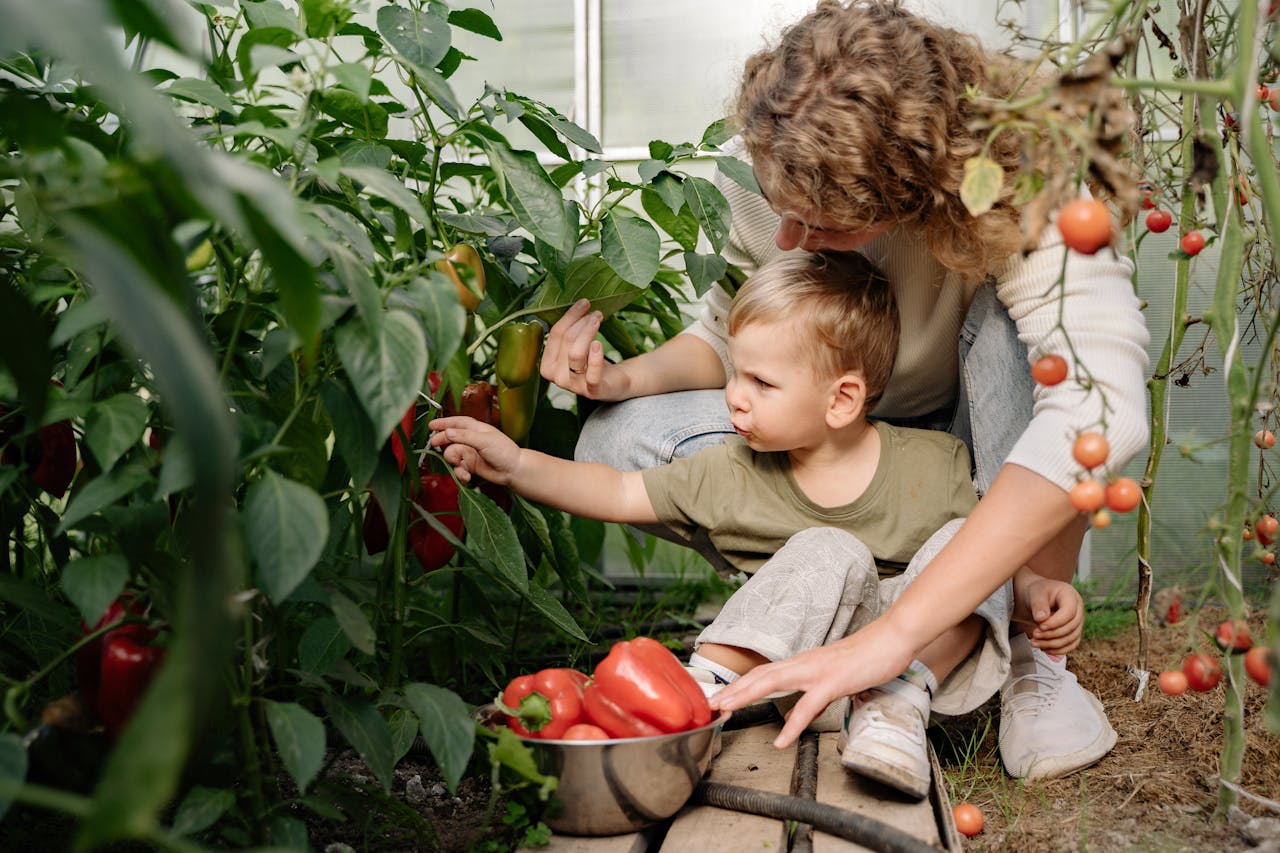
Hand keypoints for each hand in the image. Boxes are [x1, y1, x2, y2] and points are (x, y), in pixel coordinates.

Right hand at [427, 416, 520, 485]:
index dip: (444, 422)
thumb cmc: (504, 451)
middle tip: (435, 445)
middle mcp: (472, 440)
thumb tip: (447, 432)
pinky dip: (460, 473)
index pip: (457, 422)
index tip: (432, 425)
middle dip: (442, 441)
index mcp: (476, 429)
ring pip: (453, 455)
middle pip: (451, 438)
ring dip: (454, 462)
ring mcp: (470, 453)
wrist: (514, 471)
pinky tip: (467, 477)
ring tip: (461, 467)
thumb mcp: (484, 440)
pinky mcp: (471, 466)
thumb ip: (464, 436)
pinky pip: (458, 468)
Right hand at [540, 299, 631, 400]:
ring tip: (600, 320)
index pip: (555, 334)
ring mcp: (573, 386)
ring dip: (589, 332)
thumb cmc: (592, 360)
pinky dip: (595, 357)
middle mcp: (556, 377)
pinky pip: (592, 374)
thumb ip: (570, 329)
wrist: (614, 381)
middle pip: (566, 341)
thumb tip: (576, 302)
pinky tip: (599, 344)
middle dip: (582, 322)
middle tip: (596, 313)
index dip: (570, 316)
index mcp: (547, 364)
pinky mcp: (593, 391)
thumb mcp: (576, 344)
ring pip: (576, 354)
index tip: (584, 303)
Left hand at [709, 619, 912, 748]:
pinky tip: (781, 741)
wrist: (892, 639)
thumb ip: (814, 692)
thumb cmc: (868, 657)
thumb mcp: (834, 676)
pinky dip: (792, 725)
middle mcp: (804, 663)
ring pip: (772, 682)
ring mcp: (817, 671)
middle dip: (733, 689)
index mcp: (803, 662)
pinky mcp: (833, 682)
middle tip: (711, 704)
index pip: (765, 672)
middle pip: (759, 675)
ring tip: (727, 711)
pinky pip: (807, 706)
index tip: (722, 697)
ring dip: (746, 696)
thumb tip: (798, 710)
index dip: (741, 684)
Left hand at [1015, 574, 1083, 655]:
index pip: (1069, 612)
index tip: (1040, 626)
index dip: (1055, 622)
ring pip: (1071, 638)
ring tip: (1034, 643)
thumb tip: (1041, 619)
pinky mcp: (1074, 632)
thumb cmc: (1037, 593)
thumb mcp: (1035, 594)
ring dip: (1053, 644)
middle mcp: (1078, 609)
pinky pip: (1071, 645)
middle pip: (1071, 627)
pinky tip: (1043, 648)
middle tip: (1034, 635)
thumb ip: (1038, 605)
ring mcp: (1078, 621)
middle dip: (1051, 634)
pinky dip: (1058, 650)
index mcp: (1070, 596)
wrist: (1038, 598)